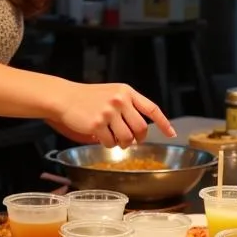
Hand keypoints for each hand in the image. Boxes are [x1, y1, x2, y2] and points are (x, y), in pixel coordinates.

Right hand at [52, 82, 175, 147]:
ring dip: (122, 144)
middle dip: (139, 138)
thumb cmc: (87, 97)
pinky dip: (107, 144)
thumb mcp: (112, 93)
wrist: (64, 97)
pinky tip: (100, 137)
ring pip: (127, 138)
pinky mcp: (97, 124)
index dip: (164, 123)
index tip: (172, 133)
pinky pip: (110, 142)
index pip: (151, 109)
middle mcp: (120, 100)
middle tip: (131, 141)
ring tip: (114, 139)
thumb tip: (140, 131)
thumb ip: (128, 106)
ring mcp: (109, 112)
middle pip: (141, 128)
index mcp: (126, 92)